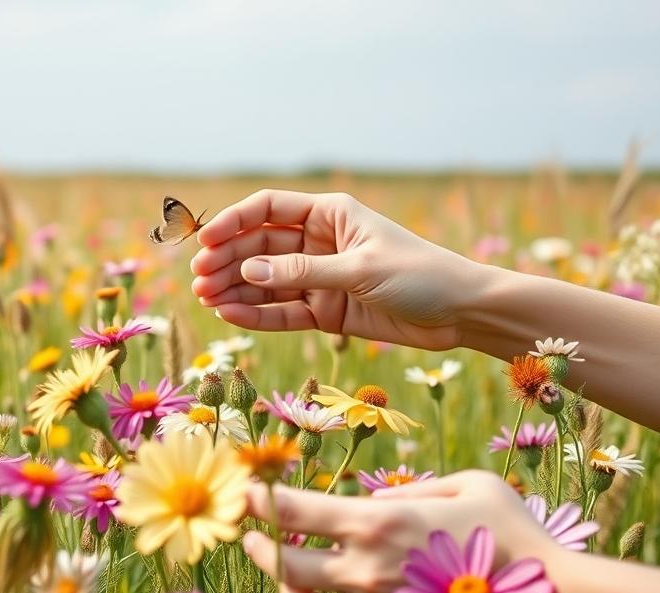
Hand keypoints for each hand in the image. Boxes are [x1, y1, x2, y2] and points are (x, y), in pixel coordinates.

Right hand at [190, 189, 487, 350]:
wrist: (460, 314)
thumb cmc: (420, 276)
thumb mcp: (360, 271)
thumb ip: (302, 273)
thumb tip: (247, 274)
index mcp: (330, 214)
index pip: (268, 209)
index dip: (233, 223)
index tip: (205, 242)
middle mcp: (319, 242)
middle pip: (259, 248)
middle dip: (228, 262)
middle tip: (198, 280)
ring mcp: (320, 278)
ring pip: (266, 282)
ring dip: (235, 290)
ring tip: (205, 301)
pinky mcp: (325, 311)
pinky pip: (282, 311)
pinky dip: (257, 315)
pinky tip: (229, 316)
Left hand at [241, 471, 561, 592]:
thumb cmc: (513, 530)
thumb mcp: (466, 483)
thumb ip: (411, 487)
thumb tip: (371, 500)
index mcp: (379, 523)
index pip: (296, 511)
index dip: (262, 501)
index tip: (248, 494)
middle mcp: (367, 571)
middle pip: (286, 567)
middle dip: (261, 550)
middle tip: (254, 540)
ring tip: (285, 578)